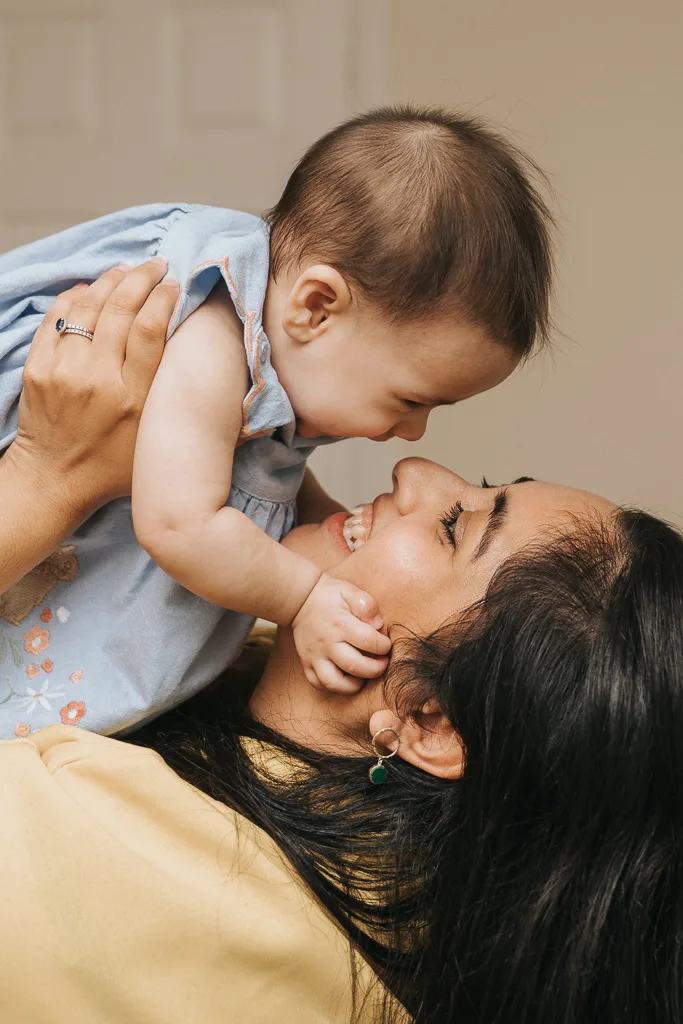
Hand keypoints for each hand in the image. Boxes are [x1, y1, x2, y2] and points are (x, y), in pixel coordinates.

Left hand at [9, 259, 178, 511]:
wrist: (53, 481)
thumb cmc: (112, 466)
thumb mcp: (154, 438)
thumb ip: (170, 397)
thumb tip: (192, 354)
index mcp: (133, 398)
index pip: (151, 330)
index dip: (165, 298)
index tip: (175, 285)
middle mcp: (97, 380)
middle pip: (120, 308)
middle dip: (142, 277)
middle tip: (156, 265)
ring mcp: (63, 371)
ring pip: (88, 305)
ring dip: (110, 280)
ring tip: (127, 271)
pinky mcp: (38, 368)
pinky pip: (57, 317)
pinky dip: (75, 296)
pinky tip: (90, 289)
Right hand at [292, 574, 391, 692]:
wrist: (300, 599)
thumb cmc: (329, 595)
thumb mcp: (350, 591)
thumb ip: (367, 605)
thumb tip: (378, 625)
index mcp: (341, 624)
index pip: (369, 642)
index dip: (384, 646)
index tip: (386, 644)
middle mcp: (327, 643)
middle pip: (355, 666)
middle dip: (376, 669)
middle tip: (382, 663)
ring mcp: (315, 656)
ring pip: (335, 682)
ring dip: (354, 685)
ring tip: (364, 677)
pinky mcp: (306, 663)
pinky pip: (318, 684)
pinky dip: (334, 687)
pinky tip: (345, 680)